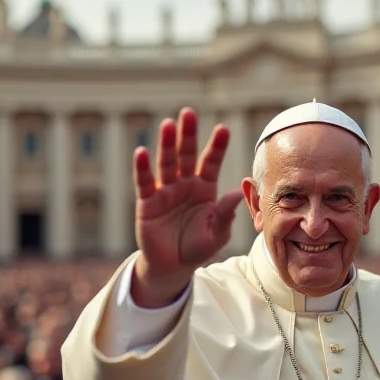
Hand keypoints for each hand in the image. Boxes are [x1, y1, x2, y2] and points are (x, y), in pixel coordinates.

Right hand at [132, 108, 243, 305]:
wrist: (173, 266)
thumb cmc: (198, 247)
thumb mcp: (217, 233)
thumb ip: (225, 213)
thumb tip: (237, 192)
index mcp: (205, 189)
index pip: (211, 162)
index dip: (216, 146)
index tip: (223, 129)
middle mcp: (185, 184)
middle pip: (186, 155)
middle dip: (188, 135)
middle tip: (188, 113)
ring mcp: (165, 191)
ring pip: (166, 163)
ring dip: (166, 145)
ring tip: (167, 125)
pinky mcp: (148, 202)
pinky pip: (145, 183)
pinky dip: (142, 168)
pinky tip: (141, 152)